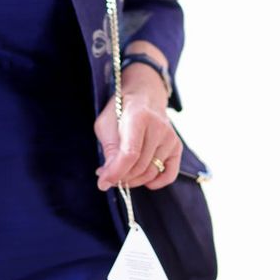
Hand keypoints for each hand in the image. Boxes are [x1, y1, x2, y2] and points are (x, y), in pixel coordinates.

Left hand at [94, 63, 181, 191]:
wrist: (144, 97)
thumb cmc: (120, 111)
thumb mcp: (105, 125)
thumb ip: (108, 151)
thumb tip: (108, 178)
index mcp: (138, 117)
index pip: (130, 154)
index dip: (116, 172)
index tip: (102, 183)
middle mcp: (159, 127)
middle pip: (140, 166)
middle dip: (121, 177)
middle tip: (109, 177)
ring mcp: (170, 137)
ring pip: (152, 172)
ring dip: (134, 180)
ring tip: (121, 175)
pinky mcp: (177, 146)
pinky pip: (170, 173)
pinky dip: (156, 182)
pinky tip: (143, 180)